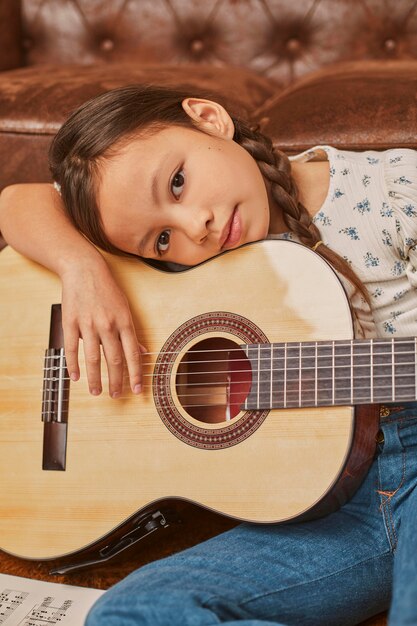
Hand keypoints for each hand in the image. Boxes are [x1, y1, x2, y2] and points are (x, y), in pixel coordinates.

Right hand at [61, 256, 145, 397]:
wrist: (84, 269)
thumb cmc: (107, 289)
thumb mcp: (125, 308)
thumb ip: (132, 332)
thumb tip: (142, 352)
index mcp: (124, 321)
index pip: (132, 354)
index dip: (136, 374)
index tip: (137, 389)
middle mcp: (107, 325)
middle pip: (113, 360)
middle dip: (116, 381)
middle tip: (116, 396)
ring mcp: (88, 324)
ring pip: (93, 358)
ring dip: (95, 378)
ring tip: (97, 392)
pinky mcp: (70, 322)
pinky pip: (72, 348)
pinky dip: (74, 365)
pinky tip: (75, 377)